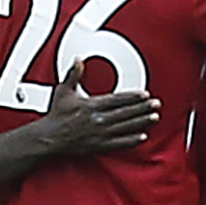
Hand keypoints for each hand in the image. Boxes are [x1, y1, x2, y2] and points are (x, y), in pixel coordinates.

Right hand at [34, 61, 159, 155]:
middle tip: (156, 104)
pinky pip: (118, 143)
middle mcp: (98, 119)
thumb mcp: (64, 91)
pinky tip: (142, 137)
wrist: (49, 137)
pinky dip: (131, 140)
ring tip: (154, 117)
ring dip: (141, 122)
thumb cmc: (57, 114)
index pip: (117, 99)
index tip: (145, 94)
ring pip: (125, 126)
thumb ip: (74, 74)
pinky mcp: (98, 145)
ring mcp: (99, 133)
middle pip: (125, 112)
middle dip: (142, 108)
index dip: (133, 97)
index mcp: (91, 105)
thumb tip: (78, 60)